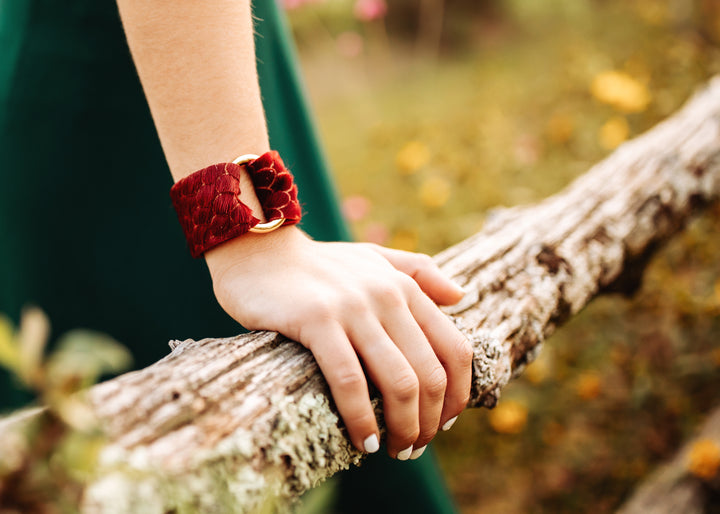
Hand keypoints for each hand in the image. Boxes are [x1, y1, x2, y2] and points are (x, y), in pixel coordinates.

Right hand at [205, 226, 472, 458]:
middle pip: (430, 374)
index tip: (445, 423)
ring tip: (393, 450)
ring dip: (403, 428)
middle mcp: (387, 296)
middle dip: (429, 421)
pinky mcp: (317, 321)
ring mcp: (353, 308)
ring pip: (398, 382)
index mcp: (405, 286)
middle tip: (414, 446)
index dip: (458, 394)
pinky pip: (350, 381)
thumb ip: (419, 271)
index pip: (455, 348)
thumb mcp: (373, 257)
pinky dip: (361, 418)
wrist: (258, 249)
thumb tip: (461, 295)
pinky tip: (362, 440)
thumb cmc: (317, 263)